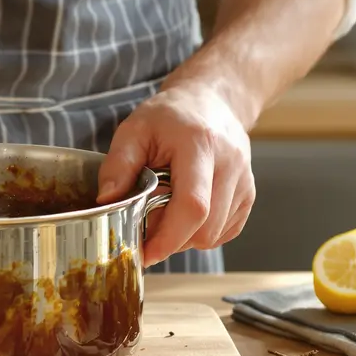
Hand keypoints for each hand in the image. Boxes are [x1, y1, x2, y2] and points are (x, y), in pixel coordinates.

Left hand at [97, 79, 255, 265]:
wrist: (211, 102)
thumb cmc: (169, 117)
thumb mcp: (134, 130)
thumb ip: (118, 166)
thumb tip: (107, 203)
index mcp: (200, 144)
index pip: (193, 205)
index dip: (169, 237)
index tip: (145, 253)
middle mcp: (230, 164)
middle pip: (206, 228)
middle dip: (172, 240)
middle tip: (148, 227)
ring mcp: (245, 181)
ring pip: (215, 236)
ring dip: (185, 237)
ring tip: (166, 211)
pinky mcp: (248, 196)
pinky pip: (224, 233)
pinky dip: (201, 233)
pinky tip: (185, 212)